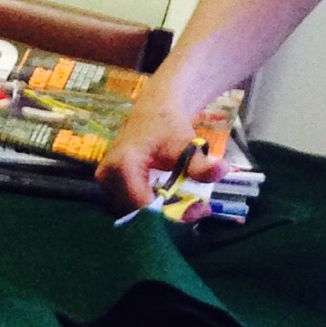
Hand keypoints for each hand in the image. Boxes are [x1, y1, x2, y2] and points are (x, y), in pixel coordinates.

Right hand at [98, 80, 209, 210]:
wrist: (152, 110)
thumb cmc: (168, 126)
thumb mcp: (187, 145)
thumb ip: (201, 164)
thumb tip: (222, 171)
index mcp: (123, 166)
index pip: (144, 207)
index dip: (172, 214)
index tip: (199, 209)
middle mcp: (107, 176)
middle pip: (137, 213)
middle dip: (168, 216)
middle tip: (197, 208)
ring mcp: (104, 182)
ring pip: (132, 213)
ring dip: (159, 214)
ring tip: (186, 204)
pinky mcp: (107, 185)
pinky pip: (128, 206)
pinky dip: (150, 208)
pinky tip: (169, 200)